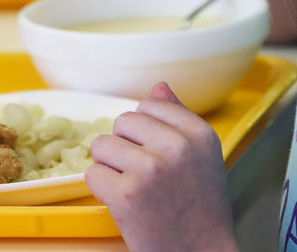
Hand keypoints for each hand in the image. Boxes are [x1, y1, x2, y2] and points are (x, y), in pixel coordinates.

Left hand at [85, 83, 239, 251]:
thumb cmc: (200, 210)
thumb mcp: (203, 158)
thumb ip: (179, 120)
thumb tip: (159, 86)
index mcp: (199, 134)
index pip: (150, 104)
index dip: (145, 131)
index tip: (158, 156)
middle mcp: (178, 147)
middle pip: (123, 121)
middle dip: (125, 146)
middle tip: (145, 177)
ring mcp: (151, 169)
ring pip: (102, 145)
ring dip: (109, 166)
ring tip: (133, 188)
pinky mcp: (126, 194)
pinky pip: (92, 174)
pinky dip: (101, 190)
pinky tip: (123, 204)